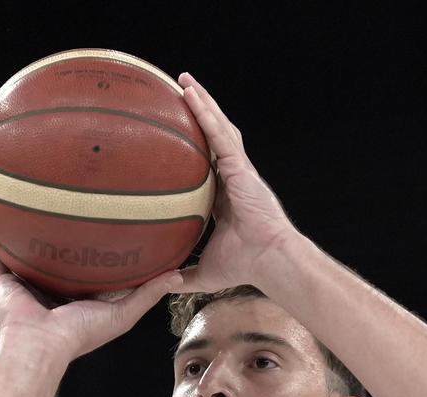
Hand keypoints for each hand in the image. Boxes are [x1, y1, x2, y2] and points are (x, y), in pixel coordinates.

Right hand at [0, 216, 180, 362]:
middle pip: (50, 253)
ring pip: (17, 250)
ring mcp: (24, 285)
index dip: (91, 244)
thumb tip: (179, 275)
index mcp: (74, 295)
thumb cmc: (80, 335)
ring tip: (14, 199)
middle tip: (59, 198)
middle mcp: (48, 288)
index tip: (101, 217)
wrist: (41, 347)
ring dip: (13, 229)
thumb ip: (147, 293)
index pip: (85, 265)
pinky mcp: (3, 286)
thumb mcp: (122, 312)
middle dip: (53, 231)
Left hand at [165, 73, 299, 293]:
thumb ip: (181, 275)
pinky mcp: (241, 167)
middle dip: (199, 112)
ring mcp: (238, 169)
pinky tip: (192, 96)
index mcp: (225, 196)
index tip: (177, 135)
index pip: (206, 163)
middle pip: (214, 136)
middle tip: (179, 92)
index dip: (194, 146)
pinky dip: (206, 114)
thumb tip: (157, 286)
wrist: (269, 261)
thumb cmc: (244, 267)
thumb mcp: (204, 272)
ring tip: (184, 81)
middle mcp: (232, 177)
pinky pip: (220, 135)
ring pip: (218, 127)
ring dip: (202, 102)